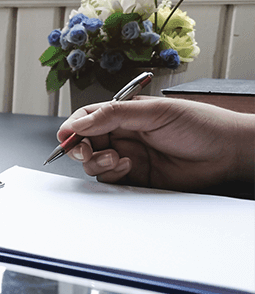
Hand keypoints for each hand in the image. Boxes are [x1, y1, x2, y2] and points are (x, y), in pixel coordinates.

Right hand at [57, 96, 254, 189]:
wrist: (227, 152)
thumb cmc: (201, 125)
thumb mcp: (154, 112)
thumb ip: (113, 115)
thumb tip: (79, 122)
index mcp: (125, 114)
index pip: (87, 117)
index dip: (72, 127)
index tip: (66, 136)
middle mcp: (124, 135)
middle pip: (85, 143)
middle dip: (81, 148)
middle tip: (87, 152)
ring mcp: (129, 156)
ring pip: (95, 164)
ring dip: (98, 163)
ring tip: (118, 159)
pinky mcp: (136, 178)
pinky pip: (110, 181)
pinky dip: (112, 176)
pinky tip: (129, 167)